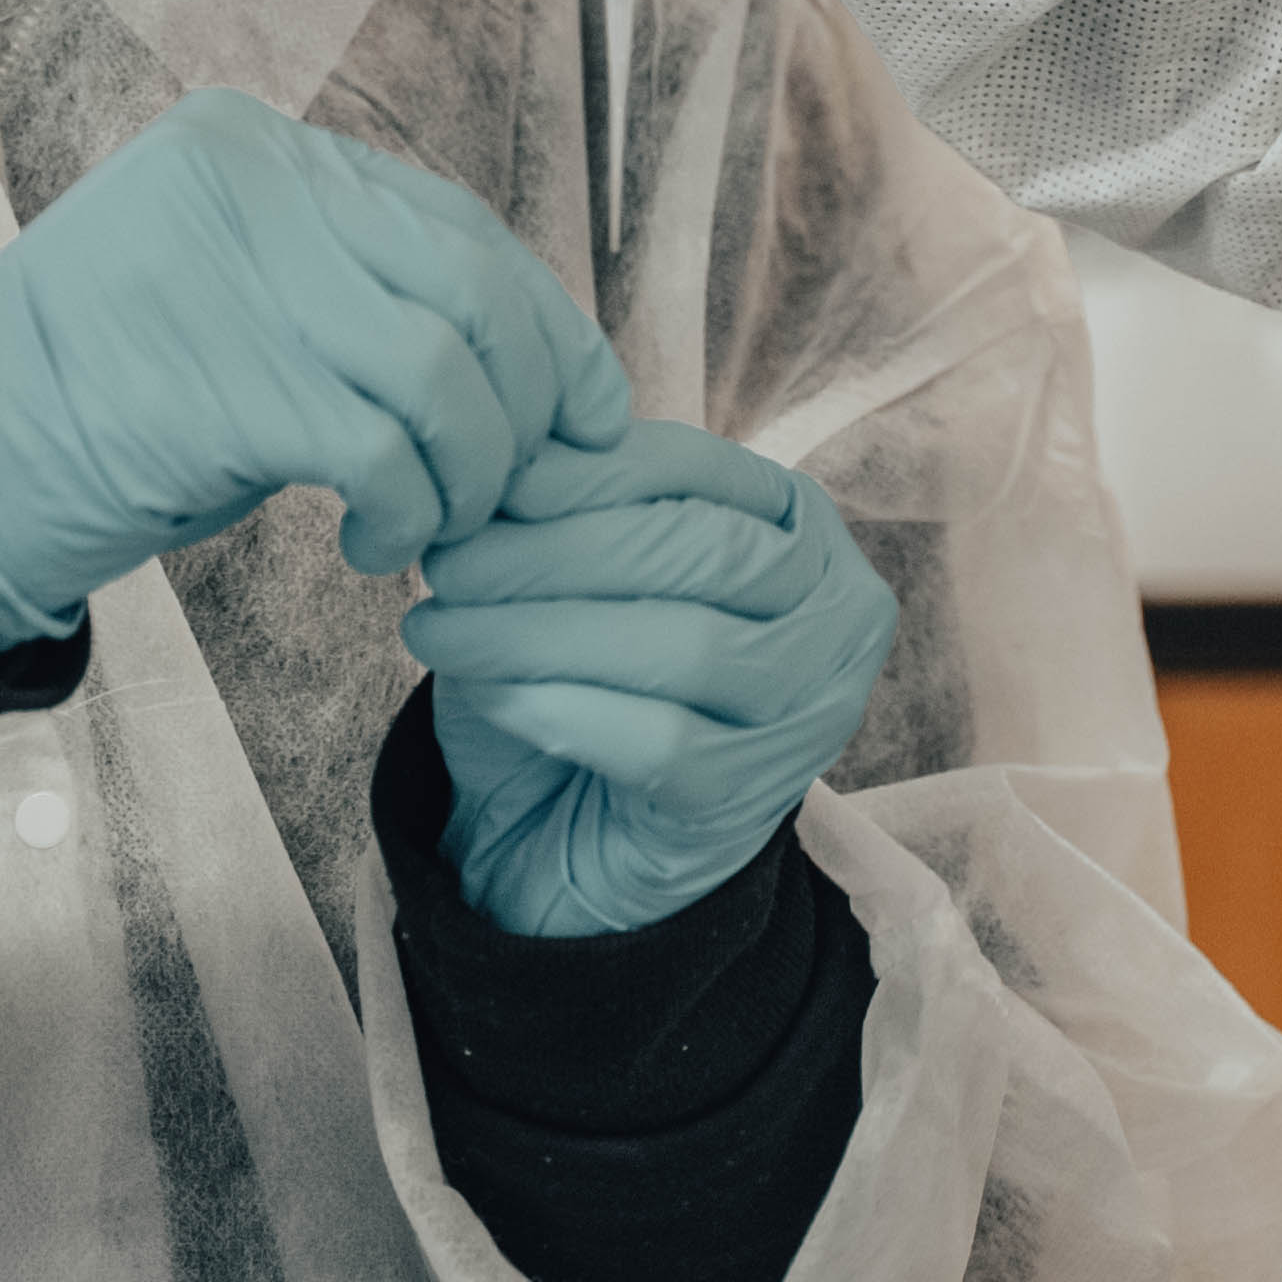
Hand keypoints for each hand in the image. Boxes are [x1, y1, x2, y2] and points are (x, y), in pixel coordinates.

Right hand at [0, 88, 628, 653]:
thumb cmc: (110, 398)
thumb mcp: (235, 295)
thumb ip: (350, 281)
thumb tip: (528, 346)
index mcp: (252, 146)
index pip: (454, 224)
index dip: (544, 325)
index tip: (588, 409)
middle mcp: (247, 182)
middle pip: (470, 287)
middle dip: (528, 405)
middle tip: (519, 489)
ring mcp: (230, 273)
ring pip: (444, 375)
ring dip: (468, 476)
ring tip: (430, 528)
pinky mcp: (220, 379)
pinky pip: (383, 451)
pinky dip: (408, 510)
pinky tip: (375, 547)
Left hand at [413, 415, 897, 938]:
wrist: (564, 833)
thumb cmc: (580, 676)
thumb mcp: (577, 570)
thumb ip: (564, 501)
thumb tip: (513, 447)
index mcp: (802, 530)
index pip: (702, 471)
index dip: (594, 469)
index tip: (496, 482)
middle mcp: (838, 615)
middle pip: (700, 555)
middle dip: (556, 551)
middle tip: (449, 564)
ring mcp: (810, 713)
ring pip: (683, 646)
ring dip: (540, 631)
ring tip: (442, 627)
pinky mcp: (752, 798)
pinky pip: (659, 741)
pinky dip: (561, 709)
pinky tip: (492, 694)